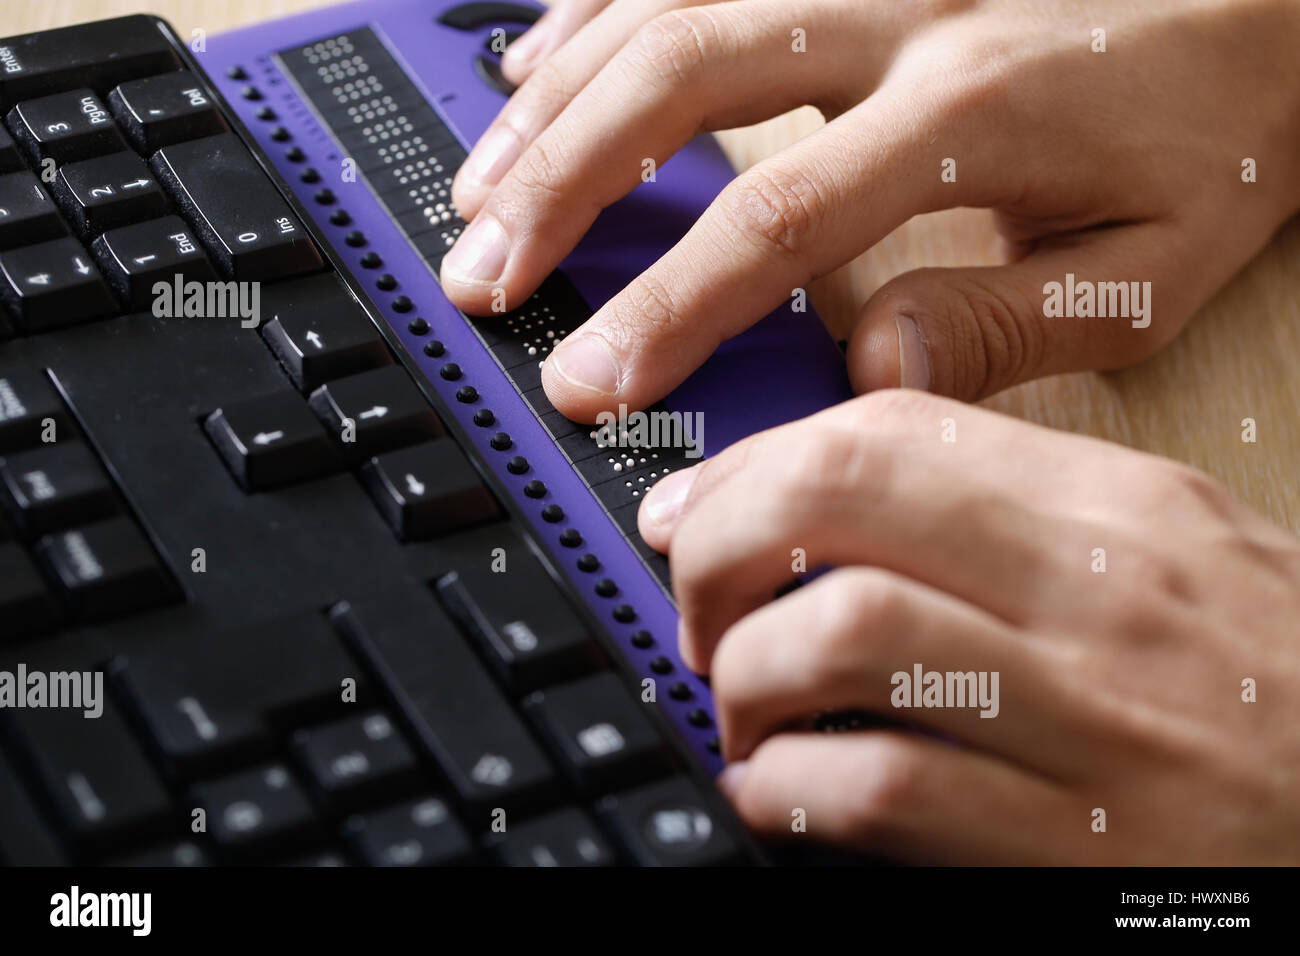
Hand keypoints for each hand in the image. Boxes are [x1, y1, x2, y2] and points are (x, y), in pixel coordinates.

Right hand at [440, 0, 1299, 421]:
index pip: (776, 218)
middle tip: (486, 277)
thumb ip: (1005, 324)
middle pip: (680, 82)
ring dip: (556, 106)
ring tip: (477, 193)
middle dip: (563, 190)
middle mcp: (899, 14)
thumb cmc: (1212, 133)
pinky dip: (596, 11)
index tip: (591, 377)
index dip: (667, 306)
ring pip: (664, 9)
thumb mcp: (1146, 265)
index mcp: (968, 111)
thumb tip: (869, 373)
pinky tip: (537, 65)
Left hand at [636, 390, 1299, 862]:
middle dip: (719, 545)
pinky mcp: (1077, 843)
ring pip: (841, 633)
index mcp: (1114, 508)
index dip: (753, 464)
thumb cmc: (1273, 689)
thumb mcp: (1172, 558)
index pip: (888, 428)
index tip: (696, 510)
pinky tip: (782, 794)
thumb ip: (1012, 518)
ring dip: (744, 673)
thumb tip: (838, 504)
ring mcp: (1090, 717)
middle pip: (839, 498)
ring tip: (741, 707)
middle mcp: (1097, 592)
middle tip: (698, 607)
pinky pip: (883, 789)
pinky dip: (790, 791)